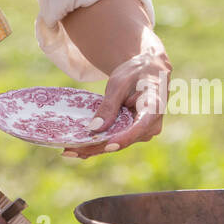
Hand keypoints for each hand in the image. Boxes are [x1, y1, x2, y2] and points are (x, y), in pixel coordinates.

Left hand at [61, 45, 171, 159]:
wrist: (147, 72)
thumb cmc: (135, 73)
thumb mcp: (119, 84)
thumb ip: (109, 106)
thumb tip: (96, 128)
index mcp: (154, 108)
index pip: (140, 127)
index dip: (124, 138)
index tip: (108, 145)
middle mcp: (150, 126)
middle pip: (122, 140)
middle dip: (97, 146)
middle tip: (71, 150)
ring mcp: (141, 132)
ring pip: (116, 144)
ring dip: (93, 148)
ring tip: (69, 151)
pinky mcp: (132, 134)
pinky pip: (114, 140)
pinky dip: (96, 144)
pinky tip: (77, 150)